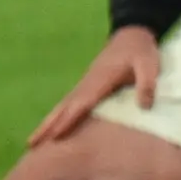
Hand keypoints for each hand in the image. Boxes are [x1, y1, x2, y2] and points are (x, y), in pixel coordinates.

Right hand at [27, 27, 159, 145]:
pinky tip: (53, 126)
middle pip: (63, 107)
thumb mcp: (149, 64)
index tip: (54, 137)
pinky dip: (57, 116)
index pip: (81, 104)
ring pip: (63, 106)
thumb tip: (144, 106)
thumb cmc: (140, 51)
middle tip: (31, 144)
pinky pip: (69, 104)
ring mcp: (85, 84)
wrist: (130, 35)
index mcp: (100, 80)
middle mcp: (87, 84)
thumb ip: (147, 83)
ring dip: (48, 122)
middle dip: (47, 125)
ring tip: (34, 141)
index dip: (68, 121)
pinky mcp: (87, 86)